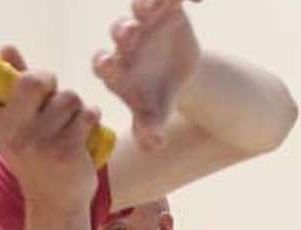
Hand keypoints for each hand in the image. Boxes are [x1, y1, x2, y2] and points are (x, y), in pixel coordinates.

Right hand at [0, 39, 101, 210]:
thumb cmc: (36, 155)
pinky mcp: (66, 150)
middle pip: (31, 82)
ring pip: (68, 96)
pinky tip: (81, 137)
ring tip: (65, 128)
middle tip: (49, 96)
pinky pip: (86, 112)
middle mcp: (10, 135)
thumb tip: (6, 49)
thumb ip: (13, 86)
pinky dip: (89, 118)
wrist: (56, 202)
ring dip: (73, 107)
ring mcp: (38, 144)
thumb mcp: (18, 123)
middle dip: (48, 81)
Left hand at [92, 0, 202, 149]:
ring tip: (152, 6)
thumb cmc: (156, 99)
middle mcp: (126, 43)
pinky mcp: (166, 8)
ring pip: (140, 6)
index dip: (105, 64)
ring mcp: (145, 22)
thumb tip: (154, 145)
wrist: (175, 76)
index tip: (110, 65)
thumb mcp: (154, 117)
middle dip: (124, 31)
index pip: (103, 64)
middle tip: (130, 32)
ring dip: (144, 3)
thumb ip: (149, 130)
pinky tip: (197, 2)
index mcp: (117, 69)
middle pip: (119, 31)